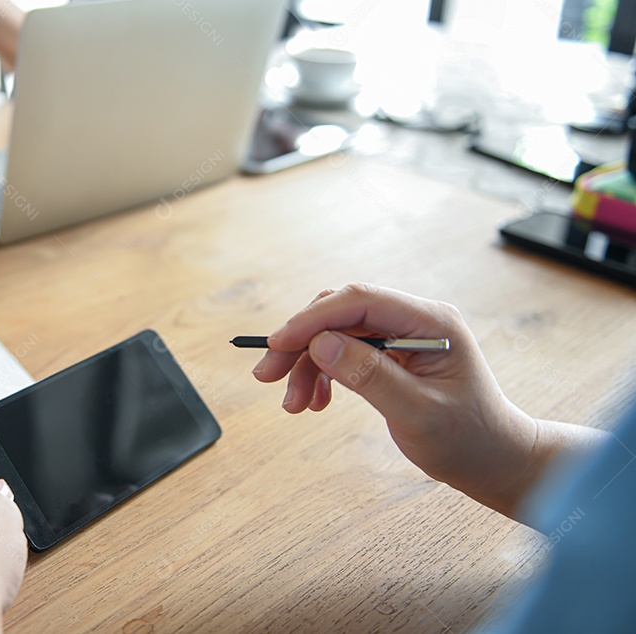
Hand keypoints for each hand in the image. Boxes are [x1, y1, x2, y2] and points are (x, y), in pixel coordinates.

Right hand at [252, 283, 541, 518]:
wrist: (495, 461)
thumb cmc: (470, 441)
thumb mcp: (419, 414)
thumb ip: (370, 376)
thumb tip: (321, 344)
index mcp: (430, 321)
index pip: (360, 301)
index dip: (312, 318)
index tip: (277, 344)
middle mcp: (415, 319)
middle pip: (340, 313)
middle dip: (300, 342)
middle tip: (267, 375)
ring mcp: (402, 335)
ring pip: (336, 333)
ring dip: (307, 365)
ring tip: (294, 404)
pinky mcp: (392, 353)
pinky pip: (345, 351)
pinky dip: (323, 374)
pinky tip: (317, 402)